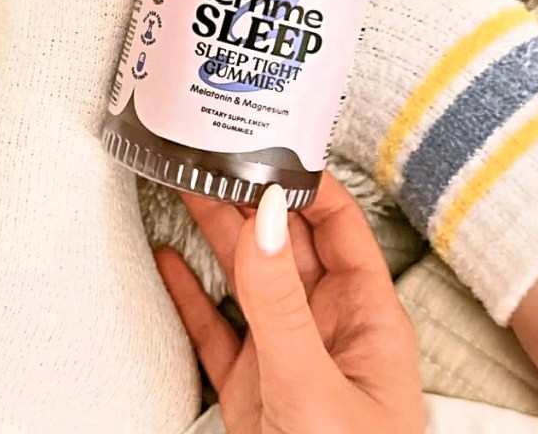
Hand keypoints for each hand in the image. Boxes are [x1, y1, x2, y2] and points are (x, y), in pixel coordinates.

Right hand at [155, 172, 424, 433]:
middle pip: (288, 244)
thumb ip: (282, 305)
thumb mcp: (313, 384)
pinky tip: (170, 263)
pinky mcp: (249, 389)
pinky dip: (190, 295)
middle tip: (214, 159)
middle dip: (252, 198)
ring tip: (187, 188)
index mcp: (368, 321)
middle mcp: (328, 331)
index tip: (269, 149)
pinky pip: (215, 328)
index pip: (340, 229)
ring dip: (217, 235)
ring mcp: (286, 358)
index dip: (306, 186)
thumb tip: (266, 220)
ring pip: (248, 279)